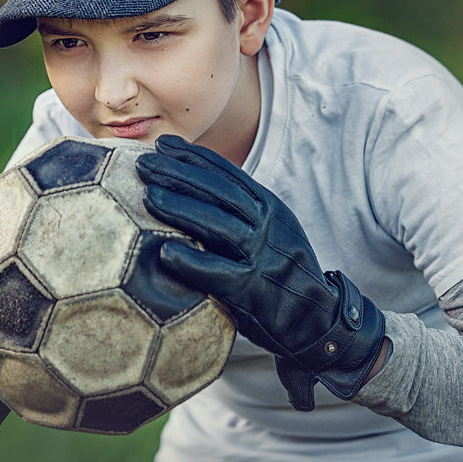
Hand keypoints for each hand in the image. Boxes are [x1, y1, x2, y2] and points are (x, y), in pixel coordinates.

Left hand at [135, 135, 386, 409]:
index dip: (193, 157)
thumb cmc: (279, 271)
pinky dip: (192, 262)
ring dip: (182, 208)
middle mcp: (266, 226)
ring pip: (219, 225)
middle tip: (145, 163)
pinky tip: (165, 253)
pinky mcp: (253, 290)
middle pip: (219, 192)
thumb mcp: (269, 229)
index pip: (227, 174)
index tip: (164, 144)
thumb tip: (193, 188)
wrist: (317, 316)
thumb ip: (239, 211)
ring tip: (150, 196)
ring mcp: (261, 257)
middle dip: (180, 174)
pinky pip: (218, 273)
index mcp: (268, 207)